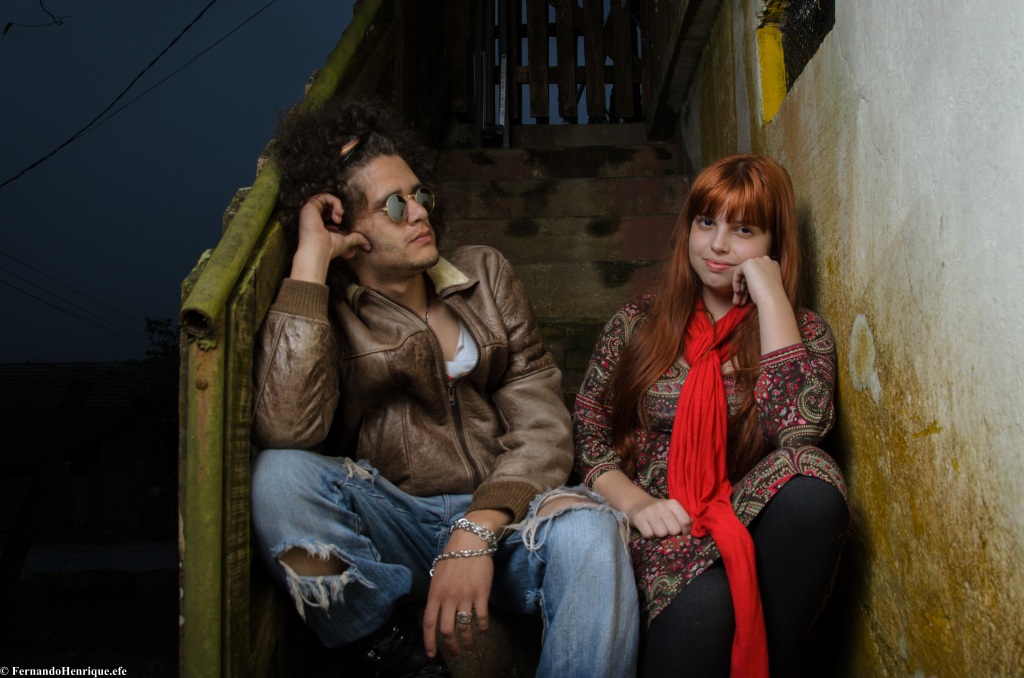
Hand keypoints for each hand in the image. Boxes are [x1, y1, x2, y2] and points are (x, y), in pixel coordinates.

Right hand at [290, 193, 370, 282]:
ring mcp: (309, 211)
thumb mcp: (345, 241)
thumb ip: (355, 239)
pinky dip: (335, 202)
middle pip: (327, 204)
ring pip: (325, 198)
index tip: (341, 223)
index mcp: (317, 224)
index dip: (338, 215)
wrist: (319, 250)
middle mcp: (312, 217)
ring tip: (339, 217)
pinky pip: (324, 196)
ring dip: (336, 205)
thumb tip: (368, 246)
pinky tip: (339, 213)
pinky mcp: (309, 206)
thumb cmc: (329, 248)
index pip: (328, 212)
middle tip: (341, 220)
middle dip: (337, 209)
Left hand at [422, 529, 494, 658]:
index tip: (432, 654)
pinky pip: (481, 617)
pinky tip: (483, 631)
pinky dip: (482, 628)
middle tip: (456, 655)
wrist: (471, 541)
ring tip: (471, 649)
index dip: (429, 641)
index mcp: (435, 593)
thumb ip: (436, 593)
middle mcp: (448, 598)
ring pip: (465, 627)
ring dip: (468, 642)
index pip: (429, 623)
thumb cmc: (453, 556)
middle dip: (451, 647)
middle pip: (447, 630)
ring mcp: (465, 596)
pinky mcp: (481, 594)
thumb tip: (436, 608)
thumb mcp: (437, 574)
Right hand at [627, 495, 691, 538]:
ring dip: (659, 535)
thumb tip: (693, 528)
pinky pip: (649, 535)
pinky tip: (648, 529)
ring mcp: (649, 511)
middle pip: (674, 530)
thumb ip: (683, 518)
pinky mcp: (638, 518)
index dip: (686, 531)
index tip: (681, 533)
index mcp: (673, 503)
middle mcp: (661, 506)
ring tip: (656, 529)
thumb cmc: (659, 511)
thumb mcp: (672, 510)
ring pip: (662, 534)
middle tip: (666, 529)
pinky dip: (649, 536)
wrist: (637, 504)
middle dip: (671, 533)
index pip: (686, 522)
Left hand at [732, 255, 785, 307]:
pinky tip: (738, 292)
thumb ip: (759, 281)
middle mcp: (766, 261)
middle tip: (740, 301)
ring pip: (744, 276)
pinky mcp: (748, 264)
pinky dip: (736, 283)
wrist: (772, 298)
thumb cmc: (771, 297)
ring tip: (737, 302)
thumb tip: (749, 284)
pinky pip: (737, 273)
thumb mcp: (767, 286)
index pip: (758, 275)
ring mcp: (758, 261)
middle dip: (744, 289)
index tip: (747, 298)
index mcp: (773, 265)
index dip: (751, 286)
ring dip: (740, 289)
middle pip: (751, 275)